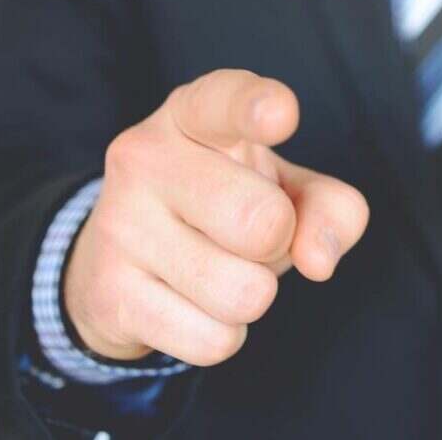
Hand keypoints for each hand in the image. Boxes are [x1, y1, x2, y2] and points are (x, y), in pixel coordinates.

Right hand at [63, 69, 368, 365]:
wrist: (123, 258)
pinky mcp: (109, 293)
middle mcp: (147, 156)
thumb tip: (318, 259)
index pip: (225, 100)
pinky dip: (223, 334)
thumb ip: (332, 208)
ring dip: (253, 295)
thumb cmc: (227, 206)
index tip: (281, 114)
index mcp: (194, 114)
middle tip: (253, 235)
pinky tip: (192, 305)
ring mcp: (120, 224)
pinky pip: (213, 340)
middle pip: (263, 223)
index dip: (257, 108)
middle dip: (279, 243)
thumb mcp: (286, 188)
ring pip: (243, 293)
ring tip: (221, 268)